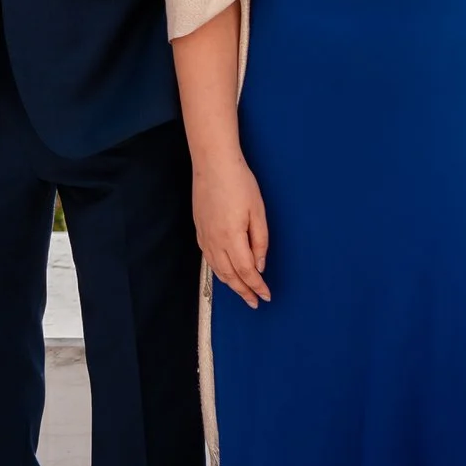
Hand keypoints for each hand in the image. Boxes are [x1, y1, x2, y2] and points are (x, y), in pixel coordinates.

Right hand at [192, 158, 270, 308]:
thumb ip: (260, 241)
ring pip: (216, 268)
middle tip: (254, 302)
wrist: (213, 163)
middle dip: (243, 291)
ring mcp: (204, 235)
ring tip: (241, 292)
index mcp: (232, 237)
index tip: (266, 297)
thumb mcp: (258, 212)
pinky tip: (224, 272)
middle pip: (229, 275)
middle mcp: (215, 241)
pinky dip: (218, 270)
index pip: (246, 271)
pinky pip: (208, 257)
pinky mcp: (199, 229)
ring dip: (230, 284)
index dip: (257, 286)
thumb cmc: (240, 183)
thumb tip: (259, 265)